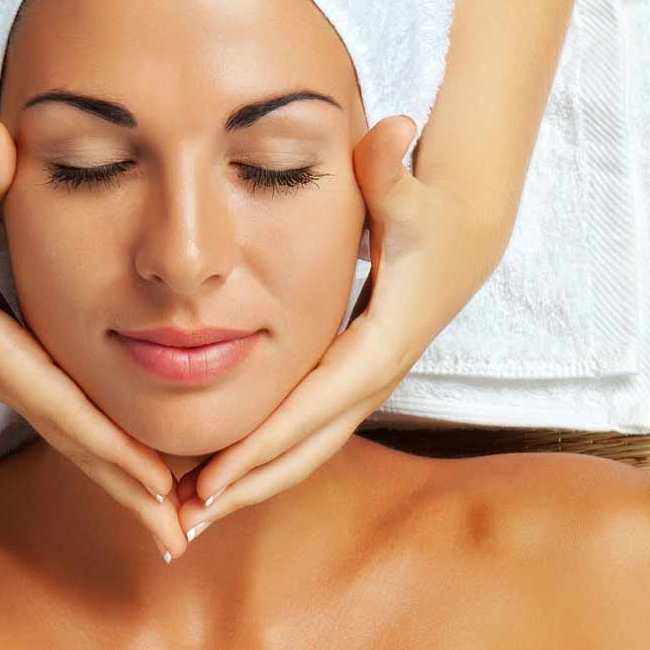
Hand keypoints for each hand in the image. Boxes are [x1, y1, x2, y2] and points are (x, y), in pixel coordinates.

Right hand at [0, 116, 189, 558]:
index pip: (66, 407)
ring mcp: (23, 380)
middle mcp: (14, 375)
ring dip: (127, 487)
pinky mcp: (30, 373)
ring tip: (178, 528)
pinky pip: (81, 424)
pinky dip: (114, 457)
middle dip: (128, 493)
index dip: (111, 447)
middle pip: (80, 445)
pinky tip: (154, 480)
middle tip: (181, 539)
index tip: (155, 485)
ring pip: (82, 443)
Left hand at [172, 114, 508, 541]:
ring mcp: (363, 383)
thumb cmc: (429, 208)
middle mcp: (371, 375)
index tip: (211, 481)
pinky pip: (304, 432)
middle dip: (246, 488)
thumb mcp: (411, 189)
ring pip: (304, 450)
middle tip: (183, 522)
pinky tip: (219, 476)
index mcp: (378, 343)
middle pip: (305, 450)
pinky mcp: (351, 379)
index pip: (311, 408)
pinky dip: (264, 460)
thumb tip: (396, 128)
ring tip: (189, 513)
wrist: (466, 230)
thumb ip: (393, 167)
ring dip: (250, 485)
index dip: (260, 447)